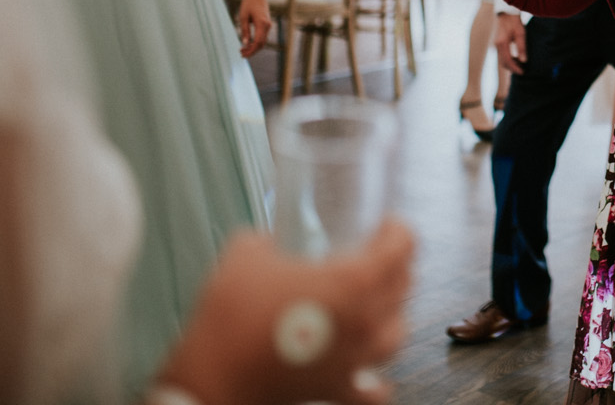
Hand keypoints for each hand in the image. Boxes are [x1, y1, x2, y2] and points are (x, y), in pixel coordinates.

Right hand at [156, 219, 414, 404]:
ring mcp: (354, 359)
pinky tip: (367, 370)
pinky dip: (376, 379)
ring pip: (397, 334)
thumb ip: (265, 241)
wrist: (211, 377)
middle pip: (403, 287)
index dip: (399, 231)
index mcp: (352, 281)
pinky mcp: (336, 389)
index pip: (401, 248)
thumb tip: (266, 242)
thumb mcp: (245, 255)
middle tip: (380, 256)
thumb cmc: (232, 317)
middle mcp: (365, 320)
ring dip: (393, 315)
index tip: (388, 225)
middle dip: (396, 266)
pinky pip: (373, 390)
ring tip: (378, 304)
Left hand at [237, 0, 272, 57]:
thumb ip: (244, 31)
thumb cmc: (248, 3)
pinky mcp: (267, 24)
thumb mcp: (243, 17)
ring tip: (243, 49)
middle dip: (252, 51)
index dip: (250, 50)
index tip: (242, 54)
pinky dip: (256, 42)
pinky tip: (248, 43)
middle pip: (261, 44)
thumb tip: (245, 43)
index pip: (257, 42)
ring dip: (254, 47)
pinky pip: (263, 36)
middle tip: (241, 54)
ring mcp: (269, 25)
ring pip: (263, 41)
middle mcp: (267, 26)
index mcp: (262, 24)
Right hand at [494, 12, 526, 75]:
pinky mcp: (497, 43)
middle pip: (503, 63)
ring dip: (510, 64)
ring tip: (520, 64)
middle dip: (512, 68)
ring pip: (502, 60)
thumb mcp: (520, 33)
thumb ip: (521, 48)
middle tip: (522, 70)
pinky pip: (501, 55)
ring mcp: (496, 45)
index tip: (522, 72)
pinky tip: (516, 58)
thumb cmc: (514, 22)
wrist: (505, 13)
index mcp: (502, 43)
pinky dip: (508, 59)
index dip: (515, 68)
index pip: (508, 61)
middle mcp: (497, 46)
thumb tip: (524, 61)